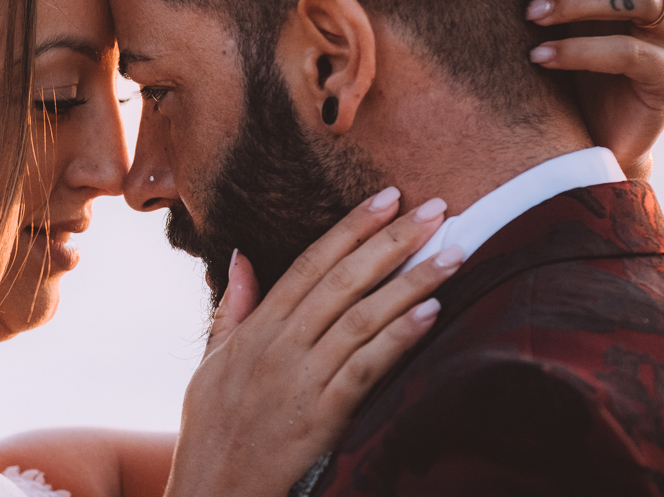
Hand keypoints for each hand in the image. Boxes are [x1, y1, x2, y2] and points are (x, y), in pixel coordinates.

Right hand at [164, 189, 464, 496]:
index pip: (310, 263)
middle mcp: (281, 346)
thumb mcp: (211, 361)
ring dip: (412, 282)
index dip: (351, 227)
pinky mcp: (322, 417)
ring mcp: (302, 380)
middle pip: (344, 280)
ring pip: (362, 318)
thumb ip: (233, 307)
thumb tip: (241, 255)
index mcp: (257, 328)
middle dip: (392, 240)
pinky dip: (399, 338)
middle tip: (435, 208)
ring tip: (452, 254)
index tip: (388, 197)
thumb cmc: (212, 427)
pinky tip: (432, 313)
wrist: (214, 491)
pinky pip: (366, 369)